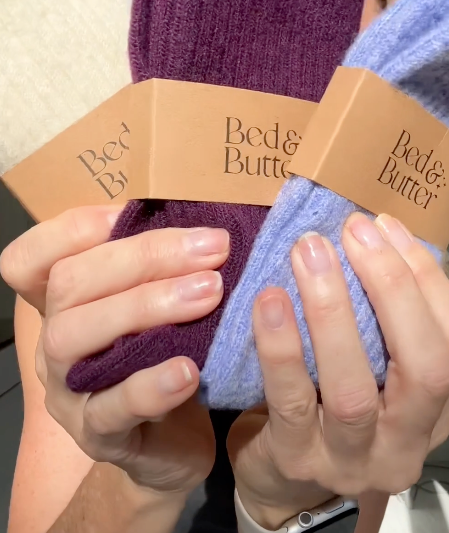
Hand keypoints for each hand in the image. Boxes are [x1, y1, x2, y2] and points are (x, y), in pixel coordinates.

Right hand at [1, 205, 229, 496]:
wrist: (175, 442)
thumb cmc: (167, 356)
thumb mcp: (159, 304)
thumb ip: (160, 265)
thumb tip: (198, 217)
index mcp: (65, 304)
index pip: (29, 258)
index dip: (72, 229)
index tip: (133, 213)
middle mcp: (55, 341)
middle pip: (68, 284)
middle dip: (143, 257)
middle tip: (212, 248)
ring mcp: (67, 390)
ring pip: (76, 337)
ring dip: (147, 306)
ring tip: (209, 293)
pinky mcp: (96, 436)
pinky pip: (111, 408)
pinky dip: (150, 384)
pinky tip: (189, 369)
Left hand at [228, 213, 448, 528]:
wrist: (282, 478)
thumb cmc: (327, 404)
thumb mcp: (370, 363)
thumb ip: (381, 313)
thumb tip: (375, 235)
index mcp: (434, 408)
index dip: (426, 279)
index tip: (384, 227)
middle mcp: (406, 440)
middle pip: (425, 368)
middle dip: (393, 288)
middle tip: (353, 232)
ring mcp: (352, 459)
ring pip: (354, 389)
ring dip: (332, 311)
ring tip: (310, 254)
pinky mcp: (297, 460)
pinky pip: (291, 401)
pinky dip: (282, 346)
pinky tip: (271, 300)